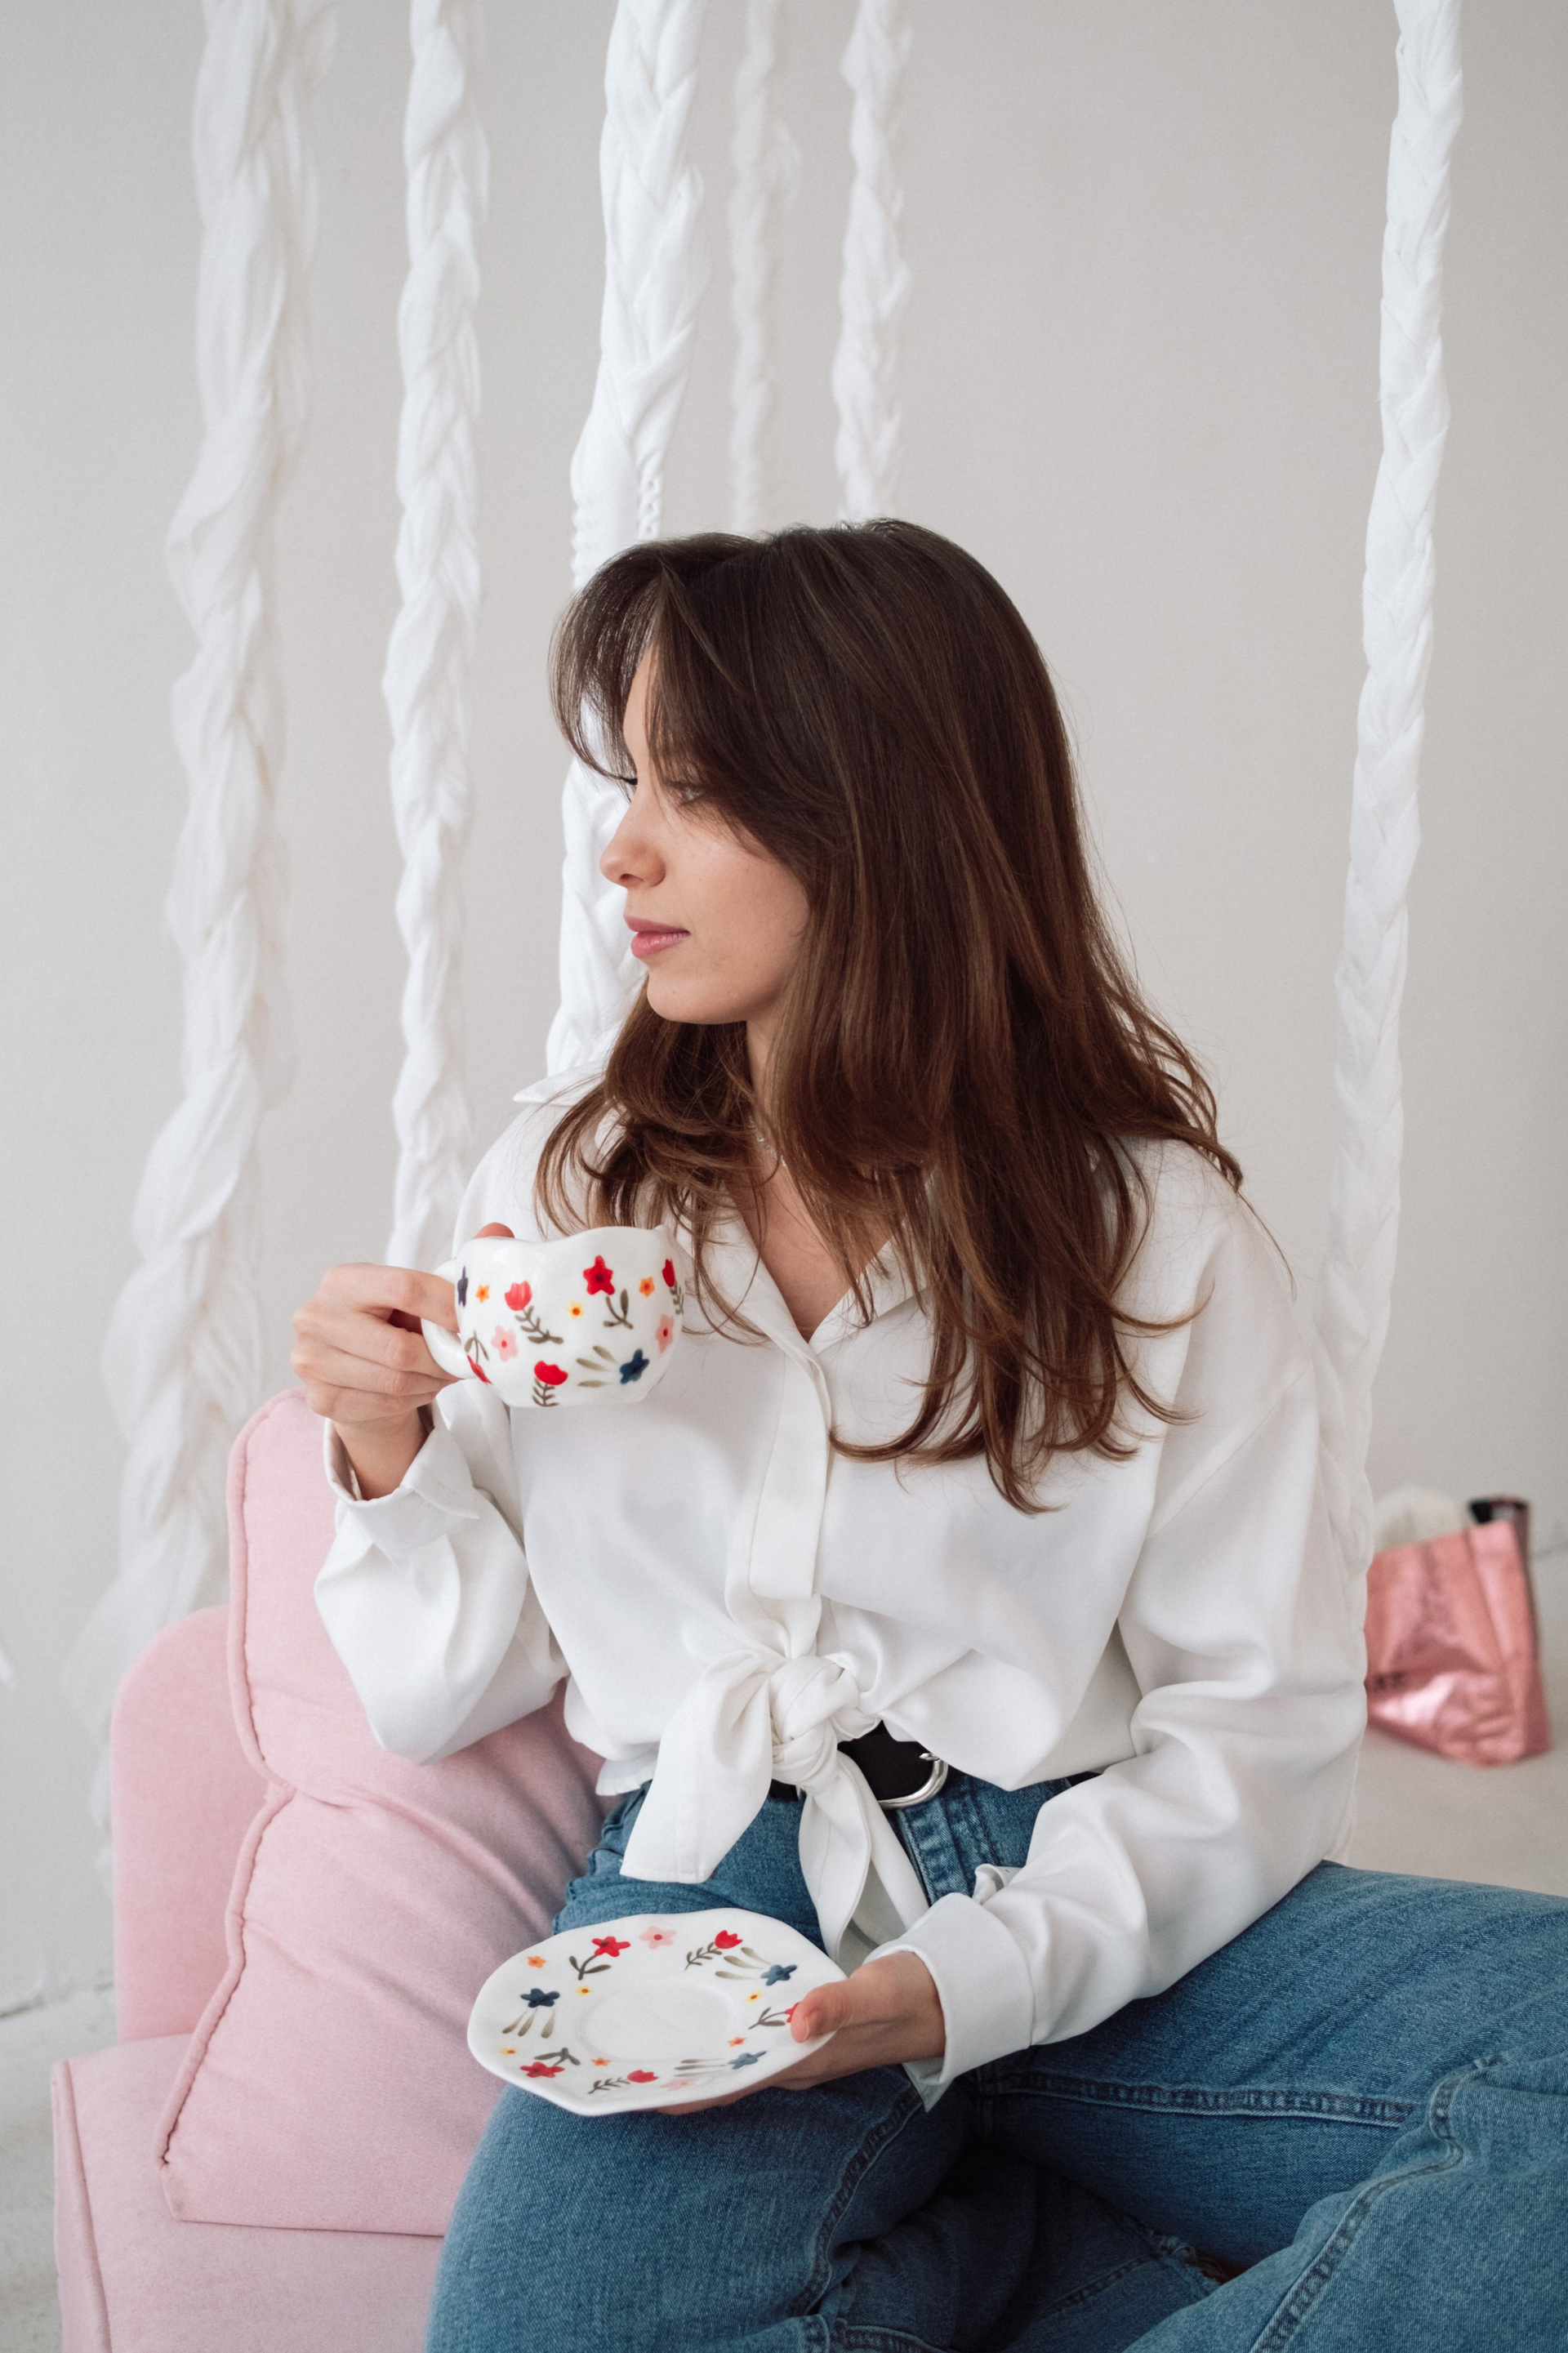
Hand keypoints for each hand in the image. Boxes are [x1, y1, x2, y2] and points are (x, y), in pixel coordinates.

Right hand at [292, 1261, 458, 1496]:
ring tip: (443, 1374)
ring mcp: (312, 1361)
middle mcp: (316, 1317)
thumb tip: (499, 1229)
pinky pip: (384, 1405)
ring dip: (430, 1382)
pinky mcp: (320, 1399)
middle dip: (440, 1360)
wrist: (350, 1367)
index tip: (472, 1323)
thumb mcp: (416, 1291)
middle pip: (398, 1348)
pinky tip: (418, 1388)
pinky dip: (413, 1399)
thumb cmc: (390, 1322)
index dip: (446, 1307)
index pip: (404, 1288)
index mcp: (342, 1280)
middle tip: (463, 1361)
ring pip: (395, 1382)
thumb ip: (454, 1268)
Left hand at [663, 1951, 943, 2114]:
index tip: (643, 2094)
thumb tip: (796, 2022)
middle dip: (683, 2074)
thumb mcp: (876, 1994)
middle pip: (729, 2076)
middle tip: (629, 2062)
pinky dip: (729, 2032)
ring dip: (702, 2054)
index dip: (691, 2093)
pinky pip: (757, 2039)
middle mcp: (798, 2063)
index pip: (737, 2085)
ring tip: (653, 2040)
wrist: (944, 1998)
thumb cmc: (909, 1995)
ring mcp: (803, 2049)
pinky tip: (709, 2015)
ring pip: (740, 2059)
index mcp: (806, 2061)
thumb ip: (838, 2005)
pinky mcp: (808, 2031)